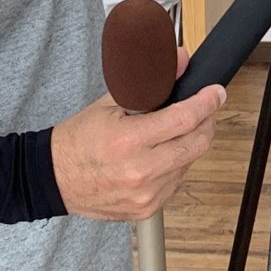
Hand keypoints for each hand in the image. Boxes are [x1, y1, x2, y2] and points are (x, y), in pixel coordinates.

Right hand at [51, 80, 221, 221]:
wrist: (54, 179)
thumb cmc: (79, 140)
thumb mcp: (110, 102)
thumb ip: (150, 81)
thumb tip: (180, 60)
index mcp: (128, 141)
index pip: (185, 119)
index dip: (207, 102)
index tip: (216, 93)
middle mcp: (140, 172)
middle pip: (197, 144)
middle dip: (206, 122)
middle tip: (202, 110)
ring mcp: (145, 195)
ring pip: (190, 163)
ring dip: (189, 144)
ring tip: (169, 134)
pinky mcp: (146, 210)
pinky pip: (177, 182)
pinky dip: (176, 166)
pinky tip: (158, 157)